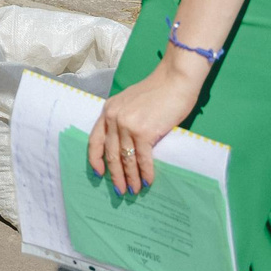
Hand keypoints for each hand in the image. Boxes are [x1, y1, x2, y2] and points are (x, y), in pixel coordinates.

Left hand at [90, 62, 205, 194]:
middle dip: (115, 175)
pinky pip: (142, 158)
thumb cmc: (158, 91)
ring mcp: (127, 125)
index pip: (95, 140)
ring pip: (125, 159)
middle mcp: (114, 118)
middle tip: (119, 190)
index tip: (98, 173)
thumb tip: (126, 146)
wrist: (175, 80)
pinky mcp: (144, 132)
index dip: (95, 159)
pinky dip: (145, 172)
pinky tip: (148, 181)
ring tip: (134, 190)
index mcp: (108, 110)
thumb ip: (124, 120)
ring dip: (130, 178)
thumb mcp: (130, 102)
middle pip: (110, 154)